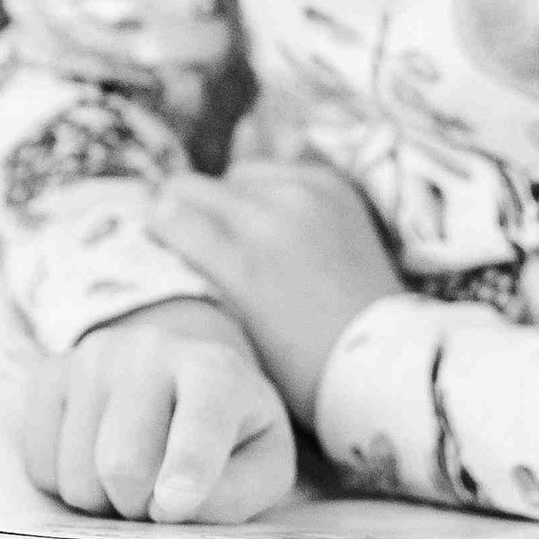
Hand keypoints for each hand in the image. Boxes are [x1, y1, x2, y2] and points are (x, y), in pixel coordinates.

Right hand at [22, 300, 297, 525]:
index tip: (173, 504)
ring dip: (103, 503)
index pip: (199, 424)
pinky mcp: (51, 373)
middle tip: (157, 502)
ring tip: (132, 481)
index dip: (186, 470)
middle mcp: (150, 350)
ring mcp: (93, 357)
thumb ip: (236, 494)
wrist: (181, 373)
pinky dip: (68, 486)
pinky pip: (40, 465)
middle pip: (122, 465)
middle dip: (139, 508)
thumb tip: (170, 508)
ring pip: (76, 475)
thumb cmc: (230, 432)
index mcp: (217, 370)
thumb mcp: (263, 464)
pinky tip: (96, 463)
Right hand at [150, 159, 404, 422]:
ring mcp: (305, 196)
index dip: (155, 233)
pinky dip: (269, 190)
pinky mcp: (333, 187)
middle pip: (191, 186)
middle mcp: (269, 219)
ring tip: (240, 234)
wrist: (383, 359)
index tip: (157, 248)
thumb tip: (163, 241)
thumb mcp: (234, 336)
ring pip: (235, 175)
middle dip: (182, 212)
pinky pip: (277, 170)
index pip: (166, 215)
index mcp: (240, 265)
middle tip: (188, 239)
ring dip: (229, 199)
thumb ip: (196, 284)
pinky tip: (275, 223)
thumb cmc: (301, 368)